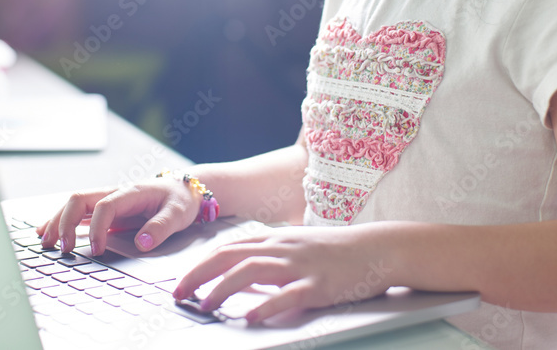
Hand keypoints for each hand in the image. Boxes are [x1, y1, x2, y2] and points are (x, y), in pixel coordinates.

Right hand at [36, 180, 202, 254]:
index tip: (96, 250)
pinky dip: (60, 220)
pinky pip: (78, 212)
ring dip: (58, 221)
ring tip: (45, 242)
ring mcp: (107, 199)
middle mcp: (114, 193)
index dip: (97, 228)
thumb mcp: (178, 214)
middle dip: (66, 222)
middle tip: (63, 248)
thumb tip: (141, 243)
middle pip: (80, 199)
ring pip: (74, 204)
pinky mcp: (104, 209)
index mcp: (131, 193)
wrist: (183, 189)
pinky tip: (46, 232)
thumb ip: (161, 227)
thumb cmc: (180, 200)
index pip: (105, 206)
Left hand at [172, 225, 392, 322]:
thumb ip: (269, 259)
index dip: (200, 263)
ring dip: (222, 289)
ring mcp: (299, 265)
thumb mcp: (297, 248)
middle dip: (199, 274)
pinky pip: (286, 295)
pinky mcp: (318, 284)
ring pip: (250, 271)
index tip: (182, 280)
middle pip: (230, 256)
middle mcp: (281, 248)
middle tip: (178, 293)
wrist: (377, 247)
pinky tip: (249, 318)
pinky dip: (264, 306)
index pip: (227, 247)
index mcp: (275, 239)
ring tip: (205, 305)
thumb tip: (239, 277)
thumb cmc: (337, 250)